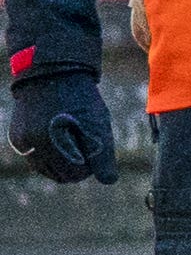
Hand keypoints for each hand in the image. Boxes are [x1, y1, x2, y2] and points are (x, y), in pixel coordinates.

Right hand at [12, 63, 114, 185]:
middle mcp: (32, 144)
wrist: (52, 73)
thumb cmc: (81, 99)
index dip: (89, 168)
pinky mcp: (17, 138)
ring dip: (60, 163)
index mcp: (52, 141)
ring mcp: (22, 141)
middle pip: (58, 174)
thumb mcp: (98, 124)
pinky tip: (60, 142)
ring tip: (74, 144)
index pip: (74, 173)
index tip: (95, 154)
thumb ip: (103, 155)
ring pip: (44, 169)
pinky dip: (48, 155)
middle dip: (75, 167)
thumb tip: (109, 181)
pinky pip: (34, 158)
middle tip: (86, 150)